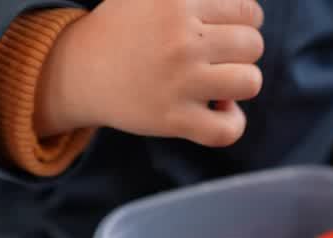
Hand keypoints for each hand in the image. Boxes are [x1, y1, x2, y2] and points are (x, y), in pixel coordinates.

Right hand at [34, 0, 264, 146]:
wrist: (79, 69)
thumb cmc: (124, 28)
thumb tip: (243, 4)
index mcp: (177, 3)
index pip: (248, 10)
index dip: (245, 22)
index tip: (225, 30)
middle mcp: (180, 41)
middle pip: (254, 44)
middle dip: (242, 51)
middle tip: (218, 56)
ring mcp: (179, 82)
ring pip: (250, 81)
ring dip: (241, 82)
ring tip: (220, 81)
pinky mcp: (174, 119)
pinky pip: (228, 129)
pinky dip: (233, 122)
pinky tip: (219, 109)